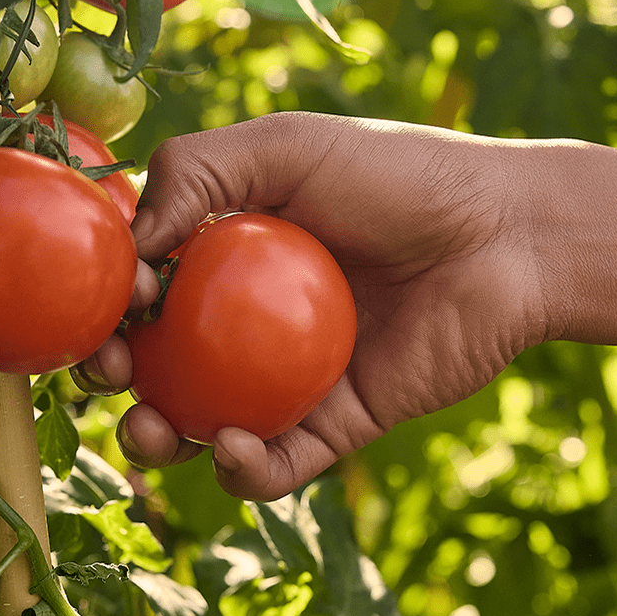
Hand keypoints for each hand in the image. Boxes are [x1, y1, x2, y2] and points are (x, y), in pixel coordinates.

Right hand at [74, 111, 546, 499]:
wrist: (506, 237)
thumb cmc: (398, 177)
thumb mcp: (287, 146)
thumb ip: (196, 170)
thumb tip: (129, 246)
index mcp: (231, 252)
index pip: (145, 284)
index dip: (112, 300)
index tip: (118, 298)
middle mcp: (251, 319)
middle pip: (159, 361)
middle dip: (116, 375)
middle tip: (110, 370)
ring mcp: (291, 375)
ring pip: (203, 425)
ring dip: (160, 438)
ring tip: (151, 429)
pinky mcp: (336, 423)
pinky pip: (277, 464)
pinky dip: (244, 469)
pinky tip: (236, 443)